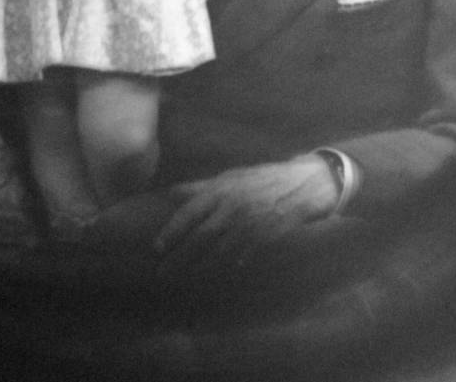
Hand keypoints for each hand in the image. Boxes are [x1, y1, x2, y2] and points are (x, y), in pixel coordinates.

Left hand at [152, 157, 338, 277]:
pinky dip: (227, 266)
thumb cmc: (259, 180)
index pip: (189, 212)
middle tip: (162, 272)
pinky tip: (215, 275)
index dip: (172, 231)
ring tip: (182, 278)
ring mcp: (248, 225)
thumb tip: (172, 193)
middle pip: (200, 236)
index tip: (156, 247)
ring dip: (198, 267)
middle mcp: (231, 208)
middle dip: (179, 256)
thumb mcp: (229, 178)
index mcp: (220, 190)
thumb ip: (200, 187)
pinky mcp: (262, 239)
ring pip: (218, 251)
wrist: (299, 186)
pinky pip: (240, 257)